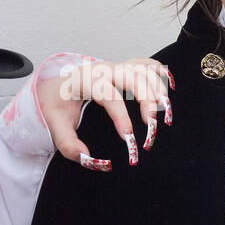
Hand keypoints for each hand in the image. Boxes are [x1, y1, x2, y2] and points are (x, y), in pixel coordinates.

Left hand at [36, 56, 173, 171]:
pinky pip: (147, 65)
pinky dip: (161, 74)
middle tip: (152, 126)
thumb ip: (68, 144)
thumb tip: (89, 159)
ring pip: (144, 69)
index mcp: (85, 80)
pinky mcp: (125, 68)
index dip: (120, 115)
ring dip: (158, 89)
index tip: (128, 138)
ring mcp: (117, 66)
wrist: (56, 85)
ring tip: (166, 113)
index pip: (107, 94)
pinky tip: (169, 90)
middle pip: (132, 76)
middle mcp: (104, 69)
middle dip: (146, 100)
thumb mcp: (55, 125)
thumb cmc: (58, 104)